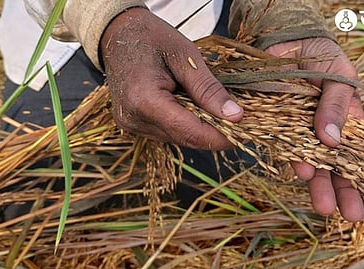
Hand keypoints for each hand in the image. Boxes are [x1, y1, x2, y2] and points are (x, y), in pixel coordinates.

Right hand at [100, 8, 242, 149]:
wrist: (118, 34)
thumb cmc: (151, 38)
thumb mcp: (185, 56)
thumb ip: (208, 89)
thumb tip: (235, 116)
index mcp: (144, 100)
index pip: (189, 131)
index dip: (220, 137)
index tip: (245, 132)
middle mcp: (134, 119)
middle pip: (185, 138)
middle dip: (214, 134)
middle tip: (238, 120)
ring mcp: (131, 124)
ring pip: (177, 138)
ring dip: (200, 129)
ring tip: (218, 110)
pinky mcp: (133, 124)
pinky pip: (167, 132)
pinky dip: (185, 124)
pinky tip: (195, 108)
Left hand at [266, 38, 363, 230]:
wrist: (289, 44)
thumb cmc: (322, 57)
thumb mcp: (339, 77)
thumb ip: (337, 106)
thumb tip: (332, 141)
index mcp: (350, 122)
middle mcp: (328, 133)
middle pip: (340, 170)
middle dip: (347, 195)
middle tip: (353, 218)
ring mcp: (304, 133)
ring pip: (315, 165)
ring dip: (321, 186)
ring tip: (324, 208)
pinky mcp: (280, 129)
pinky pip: (288, 148)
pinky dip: (295, 159)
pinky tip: (303, 172)